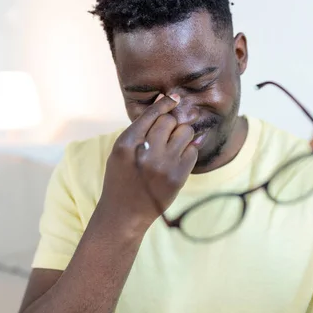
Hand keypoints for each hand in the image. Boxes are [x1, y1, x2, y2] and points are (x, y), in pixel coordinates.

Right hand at [98, 94, 197, 232]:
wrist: (124, 214)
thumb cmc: (121, 177)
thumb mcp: (120, 151)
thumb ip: (140, 128)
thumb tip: (166, 99)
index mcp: (126, 144)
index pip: (151, 114)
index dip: (164, 103)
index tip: (173, 98)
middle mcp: (145, 153)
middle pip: (169, 121)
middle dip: (171, 123)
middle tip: (167, 133)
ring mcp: (163, 166)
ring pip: (185, 132)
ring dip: (182, 135)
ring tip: (173, 145)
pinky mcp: (178, 177)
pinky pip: (192, 151)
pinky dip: (188, 151)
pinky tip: (177, 159)